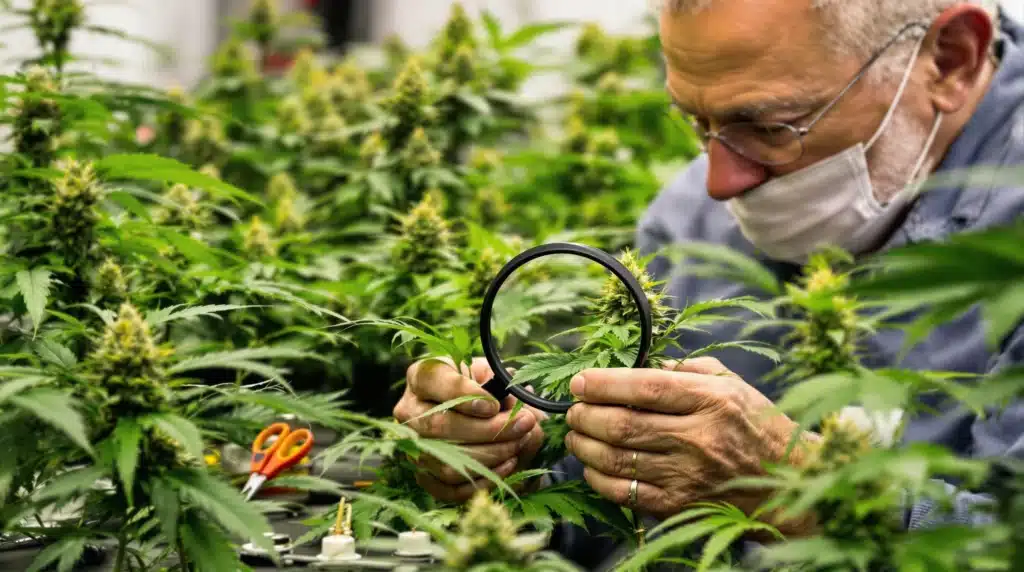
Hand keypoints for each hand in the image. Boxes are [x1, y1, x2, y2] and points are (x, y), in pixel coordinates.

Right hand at [393, 356, 545, 502]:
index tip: (494, 405)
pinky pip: (451, 489)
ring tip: (519, 443)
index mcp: (421, 377)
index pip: (432, 382)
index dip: (463, 395)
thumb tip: (519, 414)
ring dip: (491, 456)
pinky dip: (484, 481)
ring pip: (447, 462)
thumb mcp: (492, 376)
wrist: (478, 412)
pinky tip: (508, 464)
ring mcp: (413, 447)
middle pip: (440, 426)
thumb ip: (504, 388)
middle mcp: (409, 412)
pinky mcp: (425, 475)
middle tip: (523, 424)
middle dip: (489, 429)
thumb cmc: (483, 387)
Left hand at [564, 357, 818, 535]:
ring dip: (584, 445)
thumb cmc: (755, 424)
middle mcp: (699, 438)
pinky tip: (591, 466)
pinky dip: (598, 478)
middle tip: (572, 409)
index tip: (580, 381)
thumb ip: (687, 369)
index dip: (604, 384)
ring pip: (617, 459)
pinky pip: (625, 493)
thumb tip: (641, 366)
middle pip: (623, 425)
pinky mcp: (680, 505)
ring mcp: (689, 476)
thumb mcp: (731, 383)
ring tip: (575, 434)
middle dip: (585, 415)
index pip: (645, 388)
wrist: (788, 481)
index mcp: (712, 400)